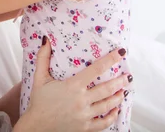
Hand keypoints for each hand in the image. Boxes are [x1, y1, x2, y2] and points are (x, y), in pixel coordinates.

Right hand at [14, 38, 130, 131]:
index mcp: (73, 86)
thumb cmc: (39, 102)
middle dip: (119, 82)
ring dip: (118, 97)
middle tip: (127, 76)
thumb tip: (46, 41)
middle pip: (107, 89)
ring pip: (108, 105)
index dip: (110, 59)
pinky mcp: (85, 127)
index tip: (120, 53)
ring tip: (123, 91)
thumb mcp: (39, 78)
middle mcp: (81, 100)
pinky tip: (115, 110)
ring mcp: (85, 115)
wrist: (36, 126)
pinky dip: (112, 116)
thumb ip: (43, 58)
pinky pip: (104, 123)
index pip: (96, 69)